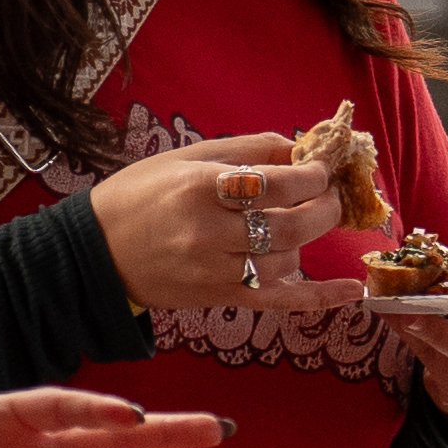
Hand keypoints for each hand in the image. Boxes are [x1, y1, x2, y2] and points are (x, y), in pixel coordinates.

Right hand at [92, 132, 340, 309]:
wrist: (95, 252)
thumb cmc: (141, 195)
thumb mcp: (187, 157)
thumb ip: (248, 148)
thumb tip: (302, 146)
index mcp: (200, 188)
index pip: (277, 182)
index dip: (313, 174)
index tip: (323, 167)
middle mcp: (209, 233)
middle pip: (290, 225)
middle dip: (324, 207)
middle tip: (330, 195)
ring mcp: (215, 272)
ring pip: (286, 259)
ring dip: (307, 239)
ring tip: (303, 220)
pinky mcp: (220, 298)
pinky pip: (279, 301)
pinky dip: (320, 297)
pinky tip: (352, 289)